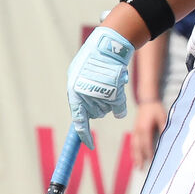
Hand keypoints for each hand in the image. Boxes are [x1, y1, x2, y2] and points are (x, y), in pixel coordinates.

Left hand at [66, 26, 133, 148]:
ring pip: (106, 110)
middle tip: (97, 90)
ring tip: (105, 84)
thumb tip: (81, 112)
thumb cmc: (90, 61)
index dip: (84, 134)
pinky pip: (119, 109)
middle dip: (95, 106)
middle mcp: (88, 97)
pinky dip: (119, 108)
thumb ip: (78, 93)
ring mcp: (103, 95)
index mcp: (75, 93)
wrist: (107, 48)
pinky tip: (119, 102)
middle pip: (94, 113)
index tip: (89, 145)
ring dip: (106, 102)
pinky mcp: (117, 92)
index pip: (79, 120)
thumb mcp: (76, 76)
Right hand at [131, 100, 166, 168]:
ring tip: (136, 166)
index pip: (146, 144)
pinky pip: (132, 143)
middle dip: (139, 158)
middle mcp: (137, 131)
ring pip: (133, 146)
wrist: (147, 101)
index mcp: (144, 128)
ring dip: (135, 156)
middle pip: (137, 148)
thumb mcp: (163, 117)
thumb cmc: (156, 109)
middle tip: (140, 169)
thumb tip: (166, 139)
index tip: (151, 161)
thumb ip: (163, 128)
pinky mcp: (134, 130)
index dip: (148, 153)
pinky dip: (133, 151)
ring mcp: (134, 131)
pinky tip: (134, 156)